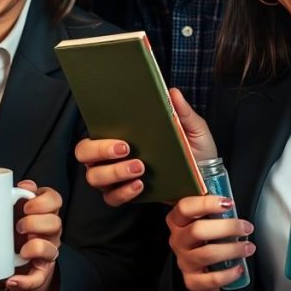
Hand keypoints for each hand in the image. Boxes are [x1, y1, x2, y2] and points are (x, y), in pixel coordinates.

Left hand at [7, 181, 61, 290]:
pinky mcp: (39, 273)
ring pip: (52, 248)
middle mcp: (48, 232)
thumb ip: (10, 198)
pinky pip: (38, 278)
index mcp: (42, 214)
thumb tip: (10, 186)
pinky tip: (13, 280)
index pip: (54, 200)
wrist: (11, 266)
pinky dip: (25, 280)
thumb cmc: (10, 233)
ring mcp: (45, 253)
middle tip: (18, 226)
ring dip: (36, 247)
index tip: (25, 202)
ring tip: (21, 250)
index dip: (43, 200)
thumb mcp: (9, 213)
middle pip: (55, 222)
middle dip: (36, 222)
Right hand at [74, 90, 215, 206]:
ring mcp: (114, 177)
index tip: (122, 138)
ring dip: (114, 173)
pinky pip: (112, 197)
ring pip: (95, 177)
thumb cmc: (194, 152)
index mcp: (120, 134)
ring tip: (139, 168)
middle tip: (126, 150)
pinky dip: (122, 192)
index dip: (98, 137)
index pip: (94, 132)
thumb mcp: (194, 130)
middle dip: (100, 151)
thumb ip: (183, 112)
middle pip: (84, 154)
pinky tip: (139, 185)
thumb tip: (172, 92)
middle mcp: (110, 156)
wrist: (206, 180)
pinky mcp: (124, 195)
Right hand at [166, 192, 254, 290]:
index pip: (185, 207)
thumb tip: (231, 202)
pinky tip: (239, 268)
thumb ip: (212, 212)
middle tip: (246, 227)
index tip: (228, 203)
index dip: (206, 203)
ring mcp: (183, 261)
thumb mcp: (204, 223)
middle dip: (227, 227)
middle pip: (197, 230)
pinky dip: (228, 274)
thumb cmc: (206, 241)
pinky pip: (211, 279)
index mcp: (177, 221)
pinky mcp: (192, 281)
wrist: (200, 273)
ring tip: (249, 247)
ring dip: (232, 249)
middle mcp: (177, 240)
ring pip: (207, 254)